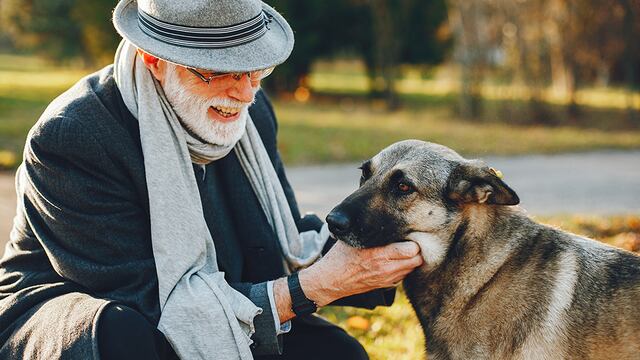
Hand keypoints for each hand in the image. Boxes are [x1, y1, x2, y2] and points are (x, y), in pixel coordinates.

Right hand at [298, 240, 422, 305]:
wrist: (331, 280)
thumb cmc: (340, 256)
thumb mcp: (353, 238)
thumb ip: (370, 229)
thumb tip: (381, 211)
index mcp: (379, 254)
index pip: (412, 249)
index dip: (413, 240)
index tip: (409, 234)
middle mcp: (386, 268)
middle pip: (416, 259)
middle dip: (416, 250)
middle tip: (409, 241)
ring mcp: (387, 278)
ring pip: (412, 268)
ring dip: (411, 260)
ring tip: (403, 251)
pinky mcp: (385, 285)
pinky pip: (404, 276)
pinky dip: (404, 268)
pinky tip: (395, 261)